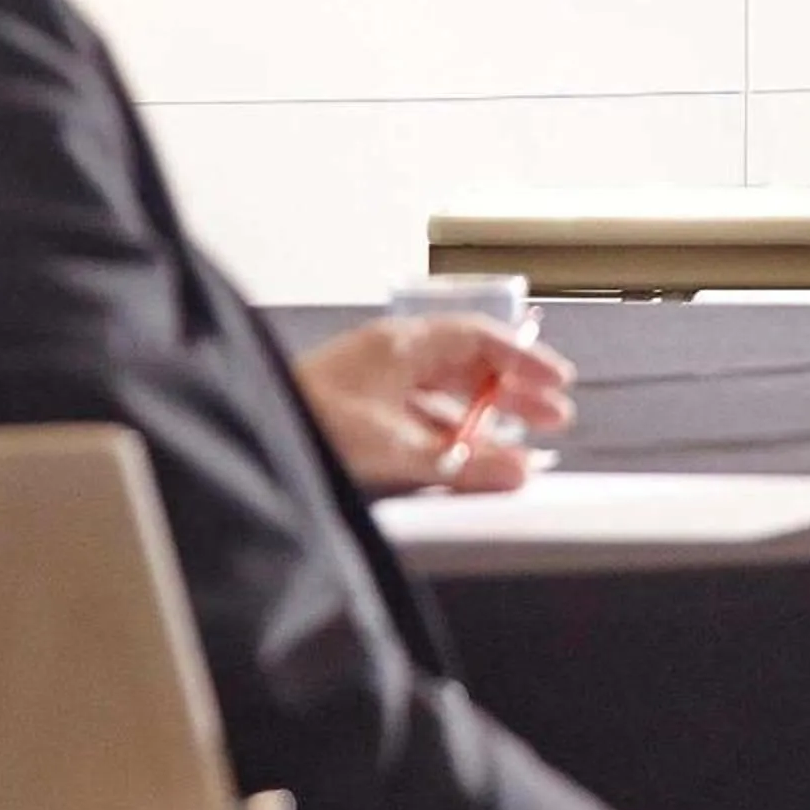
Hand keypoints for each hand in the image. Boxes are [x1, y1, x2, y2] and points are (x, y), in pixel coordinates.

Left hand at [293, 315, 575, 494]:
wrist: (250, 435)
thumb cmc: (308, 421)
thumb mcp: (397, 447)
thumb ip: (462, 462)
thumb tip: (518, 470)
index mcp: (401, 346)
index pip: (478, 339)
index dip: (524, 359)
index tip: (558, 381)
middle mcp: (390, 358)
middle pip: (466, 367)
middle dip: (513, 393)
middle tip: (552, 417)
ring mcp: (374, 385)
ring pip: (444, 395)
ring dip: (484, 419)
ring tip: (520, 446)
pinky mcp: (360, 415)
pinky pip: (421, 419)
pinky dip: (451, 436)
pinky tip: (469, 459)